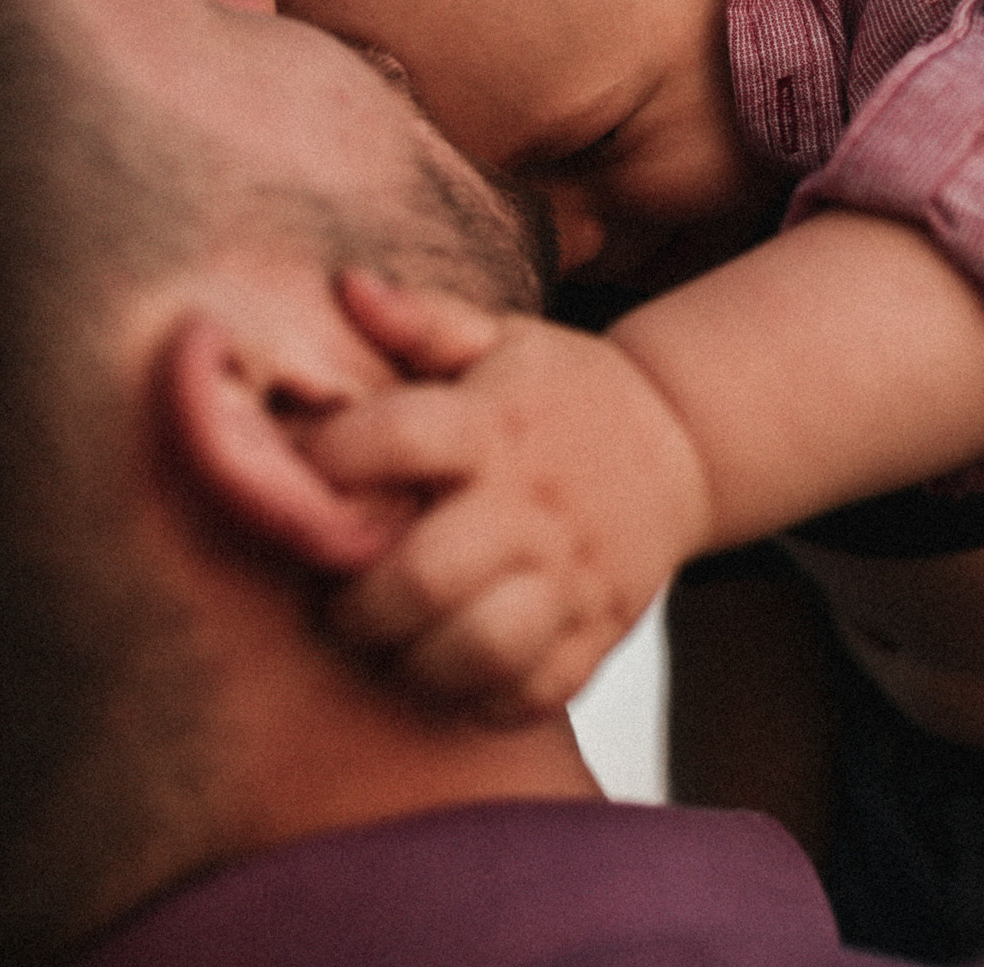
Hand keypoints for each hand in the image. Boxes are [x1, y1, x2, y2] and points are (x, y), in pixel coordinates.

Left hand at [309, 271, 713, 721]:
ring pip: (478, 647)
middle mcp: (531, 504)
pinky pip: (529, 692)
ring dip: (413, 659)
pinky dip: (477, 697)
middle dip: (355, 602)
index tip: (300, 477)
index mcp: (495, 424)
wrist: (683, 442)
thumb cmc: (561, 392)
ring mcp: (571, 576)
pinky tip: (448, 667)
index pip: (395, 439)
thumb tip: (346, 285)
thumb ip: (421, 319)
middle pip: (424, 573)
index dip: (328, 461)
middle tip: (335, 599)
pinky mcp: (597, 632)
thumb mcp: (502, 338)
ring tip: (389, 641)